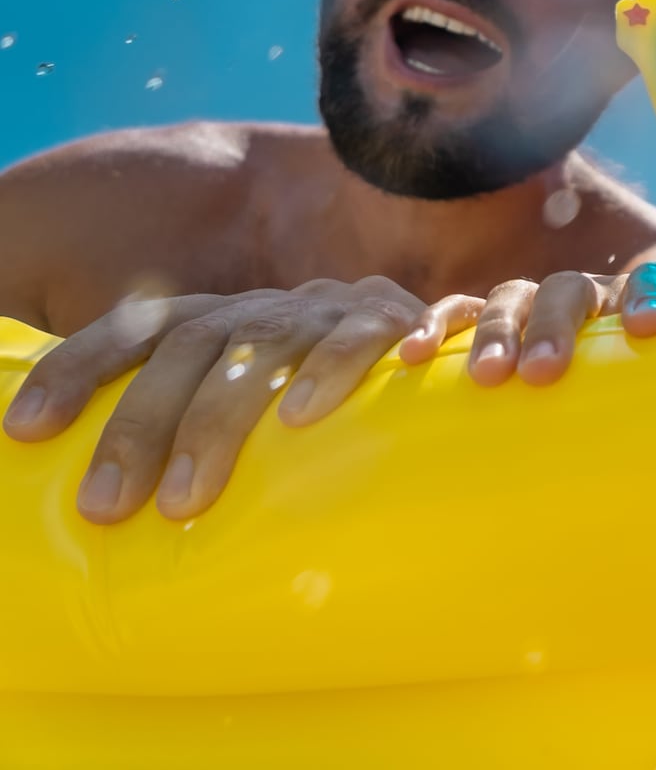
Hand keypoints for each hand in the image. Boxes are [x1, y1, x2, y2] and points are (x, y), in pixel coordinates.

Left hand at [2, 277, 436, 523]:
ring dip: (215, 421)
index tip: (24, 430)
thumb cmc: (332, 399)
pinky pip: (360, 337)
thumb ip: (199, 423)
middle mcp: (268, 309)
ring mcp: (329, 311)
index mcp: (226, 318)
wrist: (451, 341)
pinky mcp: (394, 321)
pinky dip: (332, 370)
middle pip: (189, 346)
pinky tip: (302, 418)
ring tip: (182, 501)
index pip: (140, 327)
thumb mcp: (257, 398)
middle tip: (103, 508)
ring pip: (258, 347)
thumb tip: (106, 503)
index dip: (79, 367)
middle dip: (138, 425)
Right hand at [400, 262, 655, 387]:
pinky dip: (435, 327)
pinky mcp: (486, 331)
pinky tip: (411, 355)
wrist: (603, 373)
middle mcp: (589, 302)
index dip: (647, 295)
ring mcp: (535, 310)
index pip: (651, 281)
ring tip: (488, 376)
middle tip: (545, 372)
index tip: (649, 327)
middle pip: (572, 291)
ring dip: (500, 331)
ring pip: (514, 298)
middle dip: (558, 326)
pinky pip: (457, 316)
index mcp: (642, 306)